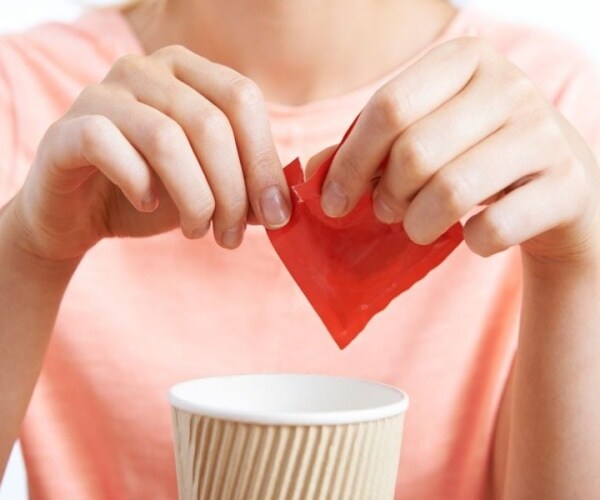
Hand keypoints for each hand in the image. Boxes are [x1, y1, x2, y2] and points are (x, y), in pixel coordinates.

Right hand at [12, 45, 290, 261]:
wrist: (80, 211)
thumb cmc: (153, 192)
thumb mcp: (209, 187)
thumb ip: (245, 184)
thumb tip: (281, 205)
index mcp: (187, 72)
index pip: (242, 99)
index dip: (264, 160)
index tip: (276, 215)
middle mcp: (145, 70)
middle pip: (210, 124)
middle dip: (232, 191)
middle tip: (232, 236)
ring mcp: (102, 94)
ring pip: (166, 138)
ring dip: (193, 198)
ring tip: (198, 231)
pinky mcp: (67, 128)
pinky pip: (109, 146)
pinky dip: (138, 184)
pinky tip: (148, 205)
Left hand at [319, 37, 599, 266]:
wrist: (559, 188)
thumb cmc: (475, 158)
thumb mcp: (424, 138)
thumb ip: (367, 149)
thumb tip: (313, 175)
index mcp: (465, 61)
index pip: (388, 108)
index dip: (350, 162)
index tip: (333, 201)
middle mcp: (509, 85)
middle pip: (414, 152)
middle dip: (385, 196)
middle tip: (385, 212)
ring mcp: (544, 133)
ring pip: (450, 191)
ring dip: (418, 224)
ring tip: (417, 227)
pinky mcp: (567, 184)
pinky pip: (493, 228)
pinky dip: (471, 242)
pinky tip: (472, 235)